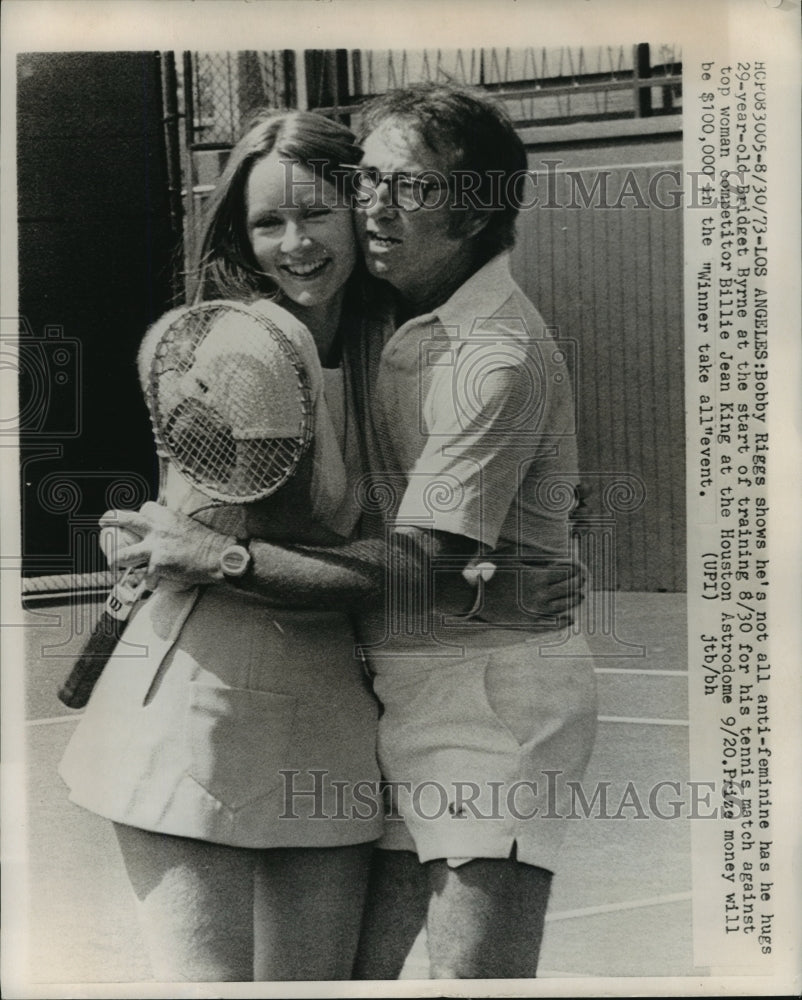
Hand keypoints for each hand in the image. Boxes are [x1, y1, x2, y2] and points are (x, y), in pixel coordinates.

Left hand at [99, 502, 232, 586]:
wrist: (218, 556)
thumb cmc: (206, 543)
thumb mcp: (186, 525)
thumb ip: (171, 526)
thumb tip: (164, 532)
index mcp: (166, 517)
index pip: (144, 509)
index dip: (139, 516)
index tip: (137, 521)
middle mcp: (158, 529)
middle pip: (125, 520)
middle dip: (110, 520)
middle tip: (103, 523)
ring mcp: (156, 547)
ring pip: (124, 554)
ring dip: (116, 560)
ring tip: (113, 564)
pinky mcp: (159, 565)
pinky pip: (145, 576)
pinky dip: (149, 582)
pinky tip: (153, 585)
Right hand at [477, 558, 585, 628]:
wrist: (475, 596)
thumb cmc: (492, 572)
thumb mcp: (512, 555)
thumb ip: (534, 556)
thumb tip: (553, 558)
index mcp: (538, 577)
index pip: (567, 573)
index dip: (576, 569)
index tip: (580, 567)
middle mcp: (541, 595)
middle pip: (569, 588)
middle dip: (579, 582)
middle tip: (584, 579)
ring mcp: (536, 610)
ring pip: (565, 606)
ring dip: (575, 600)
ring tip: (580, 596)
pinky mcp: (529, 623)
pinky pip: (552, 624)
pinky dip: (564, 621)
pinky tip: (570, 618)